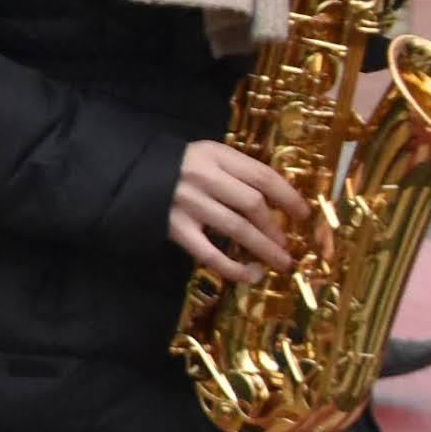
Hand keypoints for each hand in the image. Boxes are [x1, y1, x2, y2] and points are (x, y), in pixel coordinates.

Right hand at [170, 139, 306, 279]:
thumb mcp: (204, 156)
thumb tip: (278, 200)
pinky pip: (210, 254)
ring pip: (237, 229)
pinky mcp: (176, 229)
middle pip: (252, 203)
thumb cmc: (174, 166)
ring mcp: (188, 204)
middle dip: (275, 226)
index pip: (261, 175)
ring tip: (281, 262)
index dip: (288, 196)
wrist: (127, 176)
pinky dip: (234, 268)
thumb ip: (235, 171)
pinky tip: (251, 275)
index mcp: (214, 155)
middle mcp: (203, 178)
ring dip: (264, 248)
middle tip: (288, 243)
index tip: (303, 214)